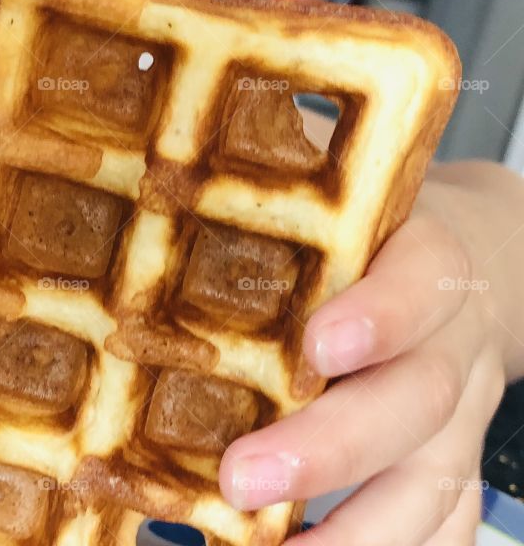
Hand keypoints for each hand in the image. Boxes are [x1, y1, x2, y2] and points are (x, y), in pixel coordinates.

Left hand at [219, 160, 522, 544]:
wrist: (481, 262)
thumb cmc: (385, 228)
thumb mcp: (352, 188)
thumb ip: (283, 170)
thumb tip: (168, 144)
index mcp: (427, 257)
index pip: (423, 281)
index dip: (380, 315)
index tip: (316, 346)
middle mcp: (452, 343)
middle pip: (416, 400)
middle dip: (331, 447)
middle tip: (243, 475)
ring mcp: (462, 416)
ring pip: (434, 483)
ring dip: (356, 533)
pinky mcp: (455, 463)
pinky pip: (444, 525)